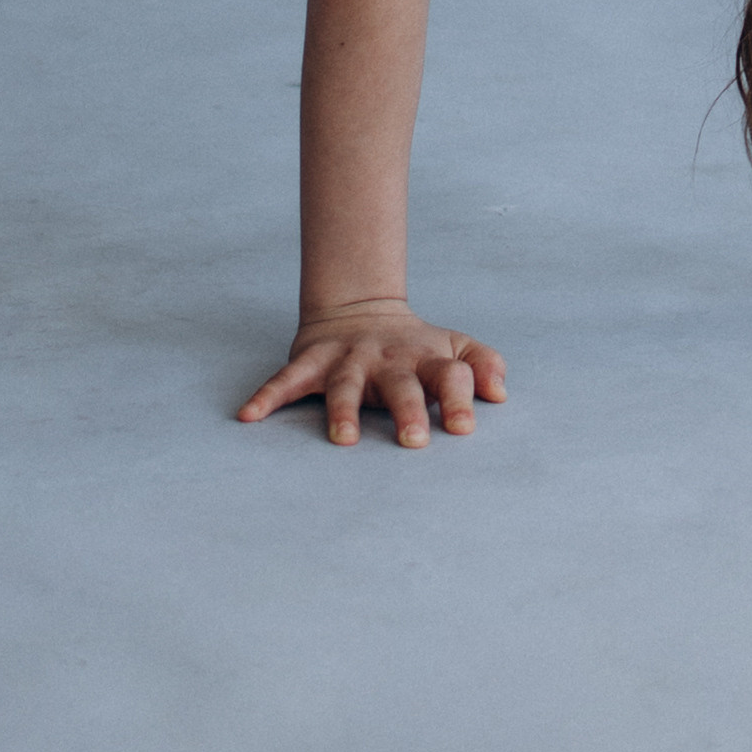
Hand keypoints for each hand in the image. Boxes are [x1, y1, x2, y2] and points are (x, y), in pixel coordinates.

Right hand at [238, 299, 507, 445]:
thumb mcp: (452, 347)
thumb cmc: (415, 347)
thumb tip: (502, 391)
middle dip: (408, 411)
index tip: (463, 428)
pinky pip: (287, 380)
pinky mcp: (312, 362)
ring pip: (345, 387)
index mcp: (426, 359)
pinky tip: (249, 416)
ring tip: (342, 440)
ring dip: (343, 412)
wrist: (358, 311)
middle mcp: (388, 360)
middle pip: (401, 385)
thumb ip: (483, 364)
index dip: (458, 398)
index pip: (449, 375)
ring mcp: (348, 360)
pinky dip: (267, 396)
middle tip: (414, 441)